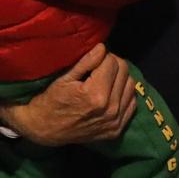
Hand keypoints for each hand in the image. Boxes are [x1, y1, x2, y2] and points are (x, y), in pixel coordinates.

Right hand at [0, 44, 134, 145]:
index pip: (111, 62)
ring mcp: (115, 121)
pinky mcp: (117, 129)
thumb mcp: (65, 79)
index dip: (103, 56)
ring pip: (131, 85)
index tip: (94, 58)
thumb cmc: (52, 101)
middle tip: (100, 66)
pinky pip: (132, 103)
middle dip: (112, 64)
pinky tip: (111, 93)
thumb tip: (102, 47)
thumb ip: (86, 62)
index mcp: (95, 94)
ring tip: (105, 79)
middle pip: (124, 71)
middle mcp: (109, 108)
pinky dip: (124, 94)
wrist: (46, 130)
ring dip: (120, 78)